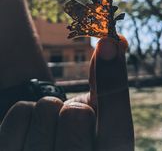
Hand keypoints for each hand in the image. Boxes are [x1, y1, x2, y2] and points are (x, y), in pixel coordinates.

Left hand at [0, 37, 133, 150]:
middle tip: (69, 123)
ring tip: (50, 130)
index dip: (113, 78)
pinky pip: (21, 112)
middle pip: (76, 113)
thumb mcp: (100, 114)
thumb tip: (114, 43)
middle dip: (73, 109)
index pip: (117, 123)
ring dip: (49, 112)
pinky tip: (32, 131)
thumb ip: (109, 83)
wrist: (51, 148)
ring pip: (46, 108)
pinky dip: (27, 114)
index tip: (108, 42)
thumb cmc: (80, 130)